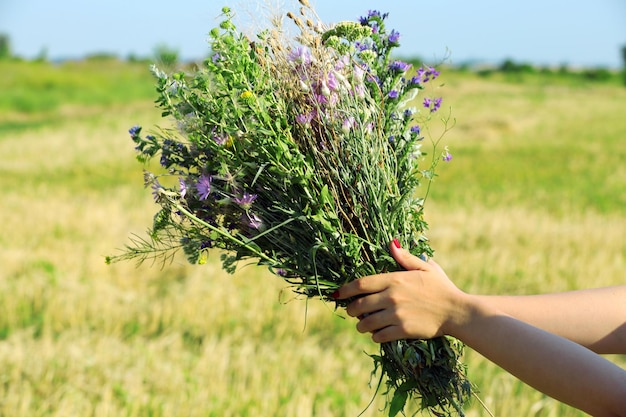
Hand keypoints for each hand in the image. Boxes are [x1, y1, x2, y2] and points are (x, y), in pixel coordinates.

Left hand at [335, 241, 467, 342]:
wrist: (456, 311)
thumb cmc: (441, 288)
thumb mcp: (425, 268)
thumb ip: (405, 258)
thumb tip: (391, 244)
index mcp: (395, 279)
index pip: (361, 284)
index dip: (345, 290)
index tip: (336, 294)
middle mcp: (392, 297)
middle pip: (359, 305)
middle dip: (351, 310)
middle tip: (352, 311)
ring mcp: (396, 314)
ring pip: (366, 323)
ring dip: (362, 325)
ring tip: (364, 325)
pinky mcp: (402, 330)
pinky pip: (379, 335)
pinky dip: (375, 335)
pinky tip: (378, 333)